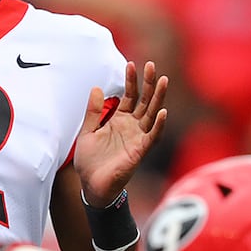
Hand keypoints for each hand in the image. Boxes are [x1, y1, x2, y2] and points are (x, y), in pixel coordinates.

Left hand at [73, 61, 168, 203]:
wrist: (91, 186)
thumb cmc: (90, 161)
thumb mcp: (87, 132)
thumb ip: (92, 112)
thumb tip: (96, 87)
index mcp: (119, 120)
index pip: (129, 96)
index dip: (131, 81)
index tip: (131, 64)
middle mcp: (131, 127)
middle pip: (144, 101)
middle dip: (148, 83)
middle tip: (152, 65)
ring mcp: (137, 138)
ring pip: (151, 114)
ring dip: (158, 98)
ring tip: (163, 80)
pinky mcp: (140, 152)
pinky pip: (152, 136)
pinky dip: (158, 125)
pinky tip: (162, 112)